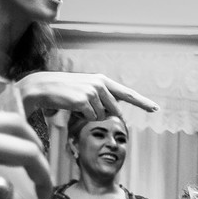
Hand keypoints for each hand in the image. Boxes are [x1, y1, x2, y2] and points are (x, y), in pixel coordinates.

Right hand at [17, 72, 158, 119]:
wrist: (41, 87)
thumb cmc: (64, 92)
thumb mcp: (86, 91)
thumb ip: (102, 99)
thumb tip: (117, 114)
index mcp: (102, 80)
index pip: (127, 93)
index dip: (142, 102)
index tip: (156, 109)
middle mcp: (100, 84)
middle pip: (113, 111)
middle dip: (101, 114)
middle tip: (82, 106)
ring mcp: (93, 91)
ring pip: (101, 117)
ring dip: (89, 116)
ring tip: (74, 104)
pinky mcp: (84, 100)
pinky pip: (91, 118)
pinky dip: (81, 117)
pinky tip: (71, 107)